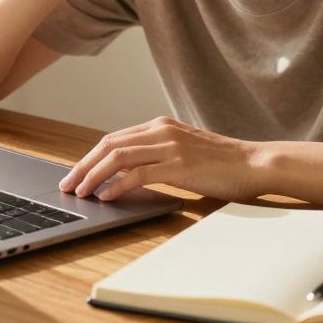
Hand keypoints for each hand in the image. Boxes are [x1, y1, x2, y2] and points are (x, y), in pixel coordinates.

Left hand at [58, 116, 263, 201]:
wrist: (255, 163)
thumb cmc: (222, 163)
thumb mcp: (184, 151)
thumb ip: (157, 155)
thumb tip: (126, 173)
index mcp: (160, 125)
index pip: (114, 138)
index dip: (90, 157)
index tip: (75, 173)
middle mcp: (162, 131)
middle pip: (109, 145)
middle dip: (83, 165)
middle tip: (67, 184)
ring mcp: (170, 146)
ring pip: (118, 157)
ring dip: (93, 176)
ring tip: (81, 192)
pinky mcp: (179, 165)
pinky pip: (138, 175)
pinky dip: (117, 186)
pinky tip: (107, 197)